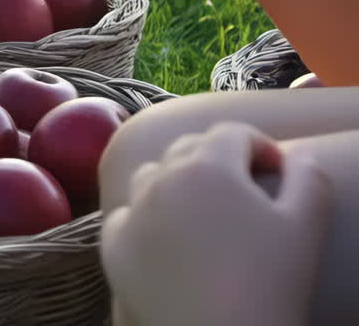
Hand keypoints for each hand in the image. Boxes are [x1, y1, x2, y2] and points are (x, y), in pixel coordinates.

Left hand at [100, 121, 331, 325]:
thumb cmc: (267, 286)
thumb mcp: (305, 227)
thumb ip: (307, 178)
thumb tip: (297, 154)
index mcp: (208, 166)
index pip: (233, 133)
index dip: (261, 147)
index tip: (277, 172)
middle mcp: (161, 179)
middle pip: (188, 148)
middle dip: (218, 159)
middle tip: (245, 191)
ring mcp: (131, 211)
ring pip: (151, 176)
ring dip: (177, 182)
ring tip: (204, 210)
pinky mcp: (112, 245)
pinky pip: (127, 215)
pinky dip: (146, 218)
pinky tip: (168, 238)